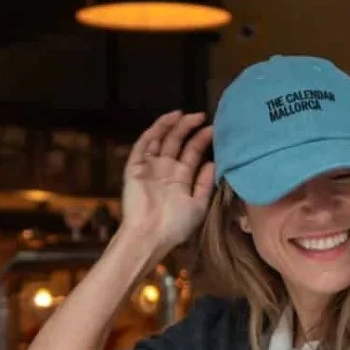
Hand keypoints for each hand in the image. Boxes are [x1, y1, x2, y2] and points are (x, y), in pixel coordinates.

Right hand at [119, 111, 215, 251]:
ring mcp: (150, 167)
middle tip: (201, 116)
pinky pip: (144, 145)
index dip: (202, 140)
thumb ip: (204, 184)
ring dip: (171, 126)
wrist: (151, 235)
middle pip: (177, 142)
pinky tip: (166, 121)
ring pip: (160, 139)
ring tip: (184, 114)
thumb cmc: (175, 226)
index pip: (192, 153)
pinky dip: (154, 132)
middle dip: (188, 128)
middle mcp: (165, 169)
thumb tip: (212, 163)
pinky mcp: (135, 167)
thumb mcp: (198, 205)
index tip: (214, 128)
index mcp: (180, 178)